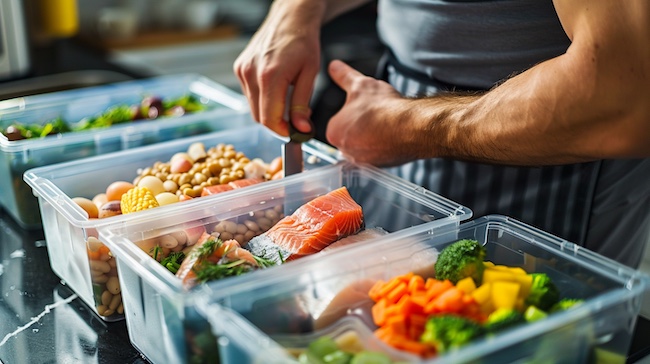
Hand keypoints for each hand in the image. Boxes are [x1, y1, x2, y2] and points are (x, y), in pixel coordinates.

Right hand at [233, 2, 320, 136]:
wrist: (290, 18)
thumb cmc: (303, 41)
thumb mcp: (310, 74)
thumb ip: (302, 103)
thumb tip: (301, 128)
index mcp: (270, 76)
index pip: (269, 118)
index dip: (281, 130)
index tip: (293, 132)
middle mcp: (251, 73)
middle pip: (259, 116)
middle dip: (276, 122)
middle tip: (295, 118)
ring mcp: (243, 70)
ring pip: (253, 107)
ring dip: (269, 110)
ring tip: (287, 99)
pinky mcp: (240, 68)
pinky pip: (249, 94)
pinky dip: (262, 98)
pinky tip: (276, 88)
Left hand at [326, 60, 422, 165]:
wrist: (411, 127)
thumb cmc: (384, 108)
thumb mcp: (360, 85)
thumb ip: (344, 76)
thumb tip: (334, 66)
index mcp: (334, 132)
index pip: (338, 122)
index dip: (353, 112)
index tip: (365, 108)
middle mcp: (344, 150)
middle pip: (350, 135)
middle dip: (362, 125)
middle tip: (376, 115)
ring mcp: (362, 161)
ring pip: (364, 145)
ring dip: (373, 135)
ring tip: (385, 124)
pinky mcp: (378, 168)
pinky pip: (377, 155)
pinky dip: (384, 146)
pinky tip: (392, 135)